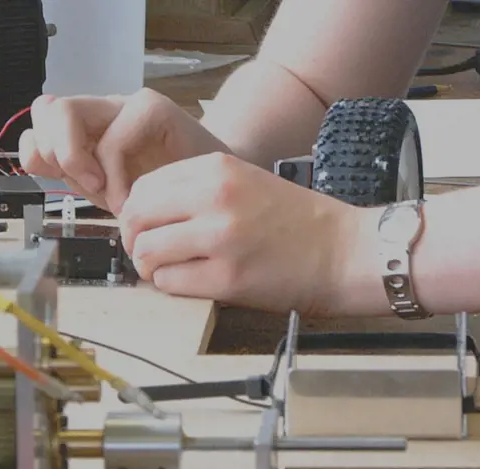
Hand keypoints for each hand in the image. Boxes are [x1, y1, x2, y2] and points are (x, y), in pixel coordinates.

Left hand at [18, 89, 230, 212]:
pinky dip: (114, 176)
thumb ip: (74, 175)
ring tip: (103, 191)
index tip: (60, 184)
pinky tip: (129, 198)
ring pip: (65, 111)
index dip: (37, 153)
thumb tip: (33, 159)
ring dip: (74, 157)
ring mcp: (127, 107)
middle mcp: (104, 111)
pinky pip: (113, 138)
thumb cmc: (169, 195)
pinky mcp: (154, 110)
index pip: (40, 122)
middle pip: (47, 109)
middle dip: (53, 153)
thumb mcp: (109, 190)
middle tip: (85, 186)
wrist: (222, 192)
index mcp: (89, 129)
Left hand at [120, 152, 375, 314]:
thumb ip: (197, 191)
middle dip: (135, 240)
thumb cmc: (299, 223)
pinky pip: (169, 284)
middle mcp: (214, 198)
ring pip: (147, 253)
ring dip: (152, 267)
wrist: (345, 251)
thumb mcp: (245, 183)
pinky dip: (172, 287)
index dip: (136, 213)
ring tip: (172, 271)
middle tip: (149, 254)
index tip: (146, 228)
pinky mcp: (227, 279)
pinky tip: (194, 283)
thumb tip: (144, 214)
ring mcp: (220, 238)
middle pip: (136, 218)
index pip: (143, 187)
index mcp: (217, 169)